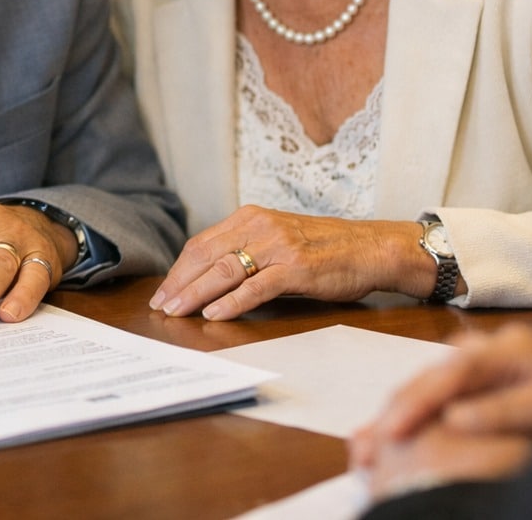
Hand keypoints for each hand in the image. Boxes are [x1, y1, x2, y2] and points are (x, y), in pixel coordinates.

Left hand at [149, 207, 435, 319]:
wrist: (370, 248)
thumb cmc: (324, 248)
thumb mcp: (277, 239)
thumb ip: (245, 251)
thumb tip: (207, 278)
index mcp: (251, 217)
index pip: (202, 243)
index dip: (179, 270)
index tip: (163, 292)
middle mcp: (260, 226)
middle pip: (206, 256)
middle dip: (179, 284)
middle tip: (161, 307)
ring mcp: (278, 246)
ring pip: (225, 270)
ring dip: (196, 294)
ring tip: (177, 313)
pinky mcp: (296, 268)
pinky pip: (256, 286)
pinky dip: (232, 302)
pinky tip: (214, 314)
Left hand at [347, 325, 531, 499]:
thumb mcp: (477, 418)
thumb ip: (423, 426)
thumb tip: (359, 446)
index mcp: (479, 356)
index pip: (425, 379)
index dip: (392, 409)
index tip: (364, 447)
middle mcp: (504, 349)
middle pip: (443, 370)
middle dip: (407, 403)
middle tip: (380, 436)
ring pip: (474, 371)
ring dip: (436, 396)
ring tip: (403, 424)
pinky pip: (527, 398)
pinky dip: (493, 410)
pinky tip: (461, 421)